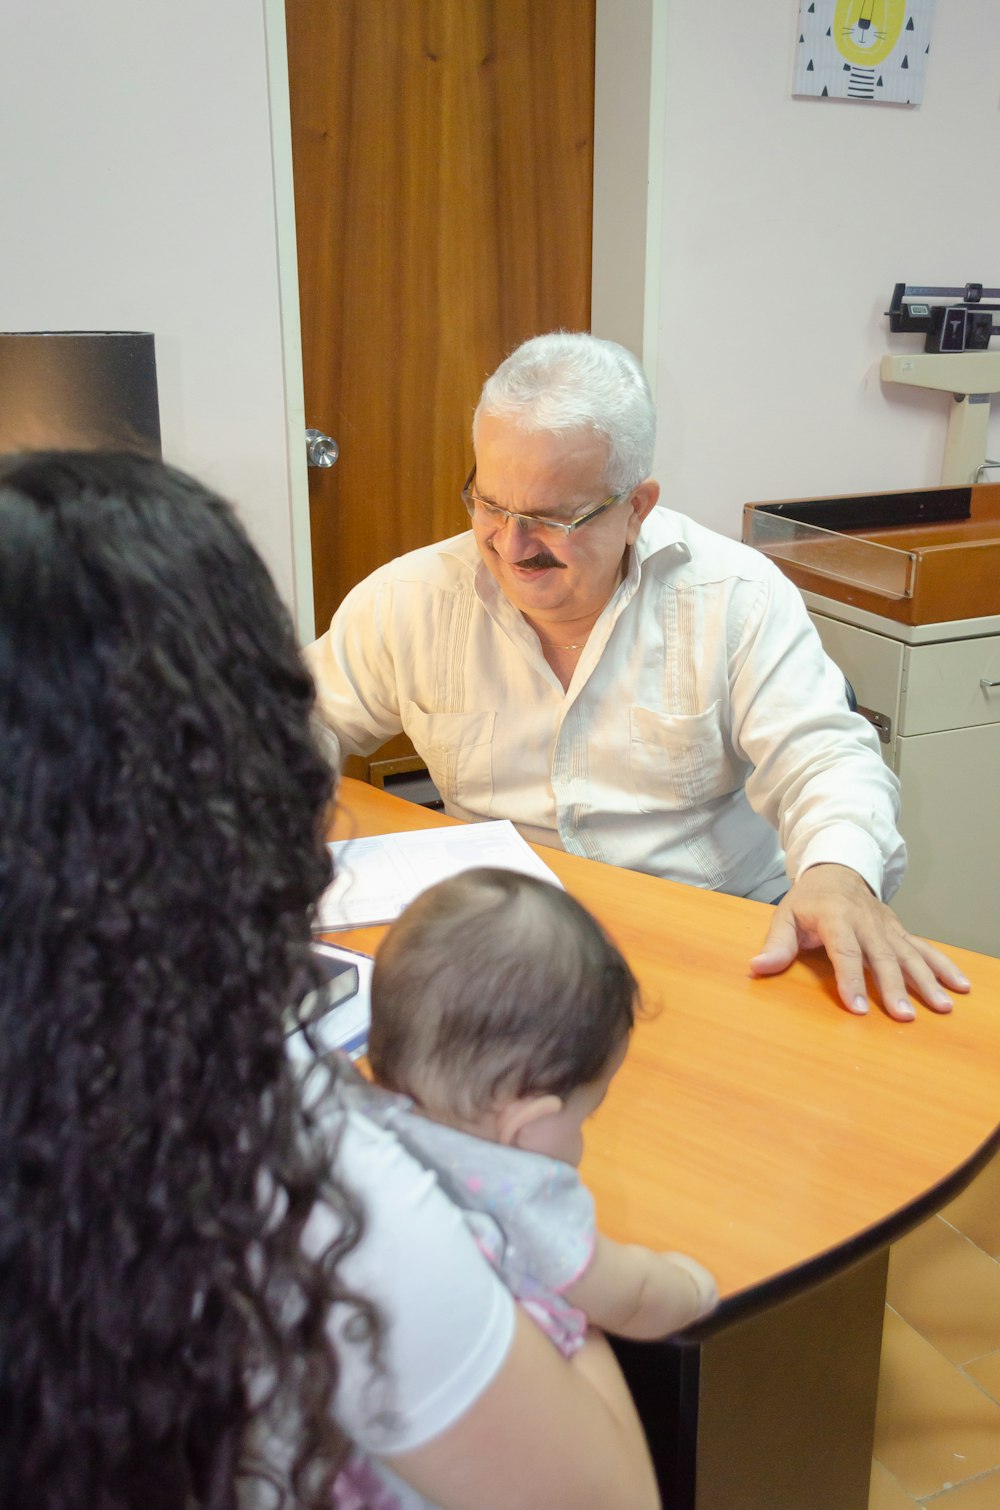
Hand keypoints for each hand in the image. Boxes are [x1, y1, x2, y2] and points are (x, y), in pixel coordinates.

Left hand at [749, 863, 970, 1021]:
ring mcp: (887, 927)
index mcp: (835, 917)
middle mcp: (866, 922)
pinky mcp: (900, 932)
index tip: (858, 1009)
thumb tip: (757, 968)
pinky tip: (960, 986)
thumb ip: (776, 944)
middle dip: (894, 987)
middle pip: (882, 956)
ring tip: (942, 1007)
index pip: (844, 951)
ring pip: (909, 954)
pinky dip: (944, 967)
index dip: (850, 979)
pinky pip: (925, 949)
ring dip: (927, 981)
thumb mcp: (785, 916)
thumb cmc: (809, 900)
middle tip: (903, 1016)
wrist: (837, 869)